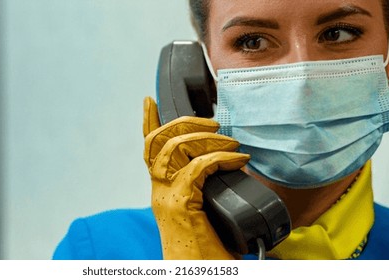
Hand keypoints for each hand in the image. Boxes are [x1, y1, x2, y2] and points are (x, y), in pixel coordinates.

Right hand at [142, 97, 249, 259]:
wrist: (197, 275)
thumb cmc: (207, 254)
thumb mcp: (207, 214)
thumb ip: (211, 191)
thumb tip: (239, 175)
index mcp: (162, 193)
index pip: (149, 150)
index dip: (149, 122)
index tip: (150, 101)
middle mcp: (159, 192)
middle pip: (158, 141)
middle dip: (185, 123)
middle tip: (214, 123)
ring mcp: (166, 197)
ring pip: (173, 148)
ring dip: (206, 138)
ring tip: (231, 143)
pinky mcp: (180, 204)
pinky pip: (198, 167)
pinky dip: (220, 158)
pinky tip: (238, 161)